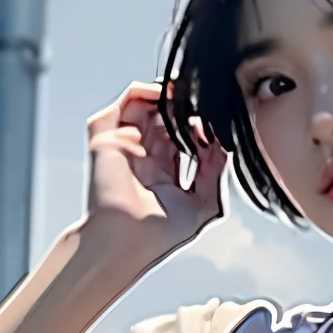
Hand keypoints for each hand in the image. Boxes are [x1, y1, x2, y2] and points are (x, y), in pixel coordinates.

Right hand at [84, 81, 226, 262]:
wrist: (126, 241)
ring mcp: (126, 144)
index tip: (218, 127)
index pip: (184, 139)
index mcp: (162, 174)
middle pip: (167, 118)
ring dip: (171, 96)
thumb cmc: (160, 235)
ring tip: (189, 97)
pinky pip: (130, 100)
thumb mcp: (205, 203)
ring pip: (150, 104)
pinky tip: (169, 97)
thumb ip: (216, 171)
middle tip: (205, 105)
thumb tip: (223, 141)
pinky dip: (150, 90)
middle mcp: (143, 157)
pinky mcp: (109, 135)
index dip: (202, 129)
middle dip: (187, 109)